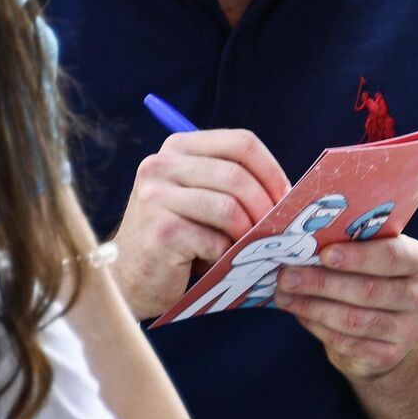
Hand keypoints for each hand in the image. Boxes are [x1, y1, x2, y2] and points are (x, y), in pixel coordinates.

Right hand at [111, 129, 290, 320]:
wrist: (128, 276)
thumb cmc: (176, 238)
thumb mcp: (201, 197)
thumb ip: (232, 184)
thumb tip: (289, 192)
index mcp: (178, 147)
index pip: (240, 142)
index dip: (272, 169)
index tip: (286, 196)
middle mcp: (162, 165)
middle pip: (237, 175)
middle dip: (266, 206)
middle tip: (276, 228)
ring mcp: (157, 197)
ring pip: (229, 208)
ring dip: (248, 233)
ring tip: (248, 247)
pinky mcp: (161, 232)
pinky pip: (215, 240)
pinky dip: (226, 255)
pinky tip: (218, 262)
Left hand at [274, 235, 417, 379]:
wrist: (390, 325)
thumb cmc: (373, 275)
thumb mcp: (371, 254)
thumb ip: (350, 244)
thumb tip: (303, 240)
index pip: (392, 256)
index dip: (358, 256)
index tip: (324, 254)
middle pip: (368, 291)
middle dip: (321, 283)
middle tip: (287, 276)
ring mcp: (409, 331)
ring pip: (354, 320)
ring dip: (313, 307)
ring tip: (284, 295)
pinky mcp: (389, 356)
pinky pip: (347, 342)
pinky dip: (317, 327)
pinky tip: (299, 313)